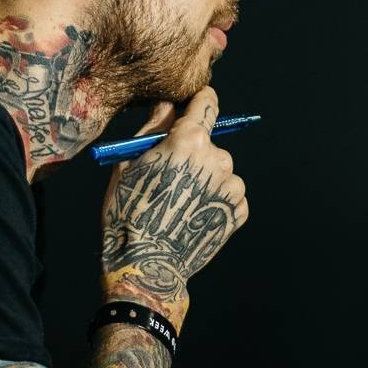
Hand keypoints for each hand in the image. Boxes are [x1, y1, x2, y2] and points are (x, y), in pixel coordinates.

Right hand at [99, 87, 248, 328]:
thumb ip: (153, 127)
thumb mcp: (128, 164)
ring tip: (180, 203)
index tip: (193, 108)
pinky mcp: (239, 210)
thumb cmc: (128, 212)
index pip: (207, 102)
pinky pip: (228, 194)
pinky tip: (193, 216)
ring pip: (219, 170)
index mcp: (190, 139)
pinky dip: (214, 200)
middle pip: (209, 142)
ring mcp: (233, 186)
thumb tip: (168, 104)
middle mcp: (218, 158)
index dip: (199, 102)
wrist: (147, 265)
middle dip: (193, 152)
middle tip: (170, 178)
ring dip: (205, 178)